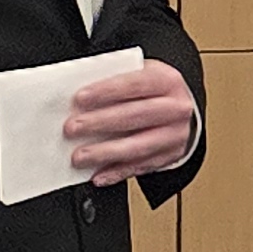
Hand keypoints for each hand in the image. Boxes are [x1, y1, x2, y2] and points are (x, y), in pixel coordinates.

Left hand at [66, 57, 197, 185]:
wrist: (181, 112)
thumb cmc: (152, 92)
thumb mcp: (141, 75)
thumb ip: (114, 81)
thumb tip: (76, 98)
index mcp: (168, 81)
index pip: (137, 84)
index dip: (107, 91)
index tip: (80, 98)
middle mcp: (176, 108)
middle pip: (138, 115)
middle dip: (101, 122)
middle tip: (72, 127)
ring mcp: (176, 134)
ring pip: (139, 146)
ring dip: (105, 152)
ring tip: (78, 156)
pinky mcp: (170, 156)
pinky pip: (141, 167)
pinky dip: (117, 172)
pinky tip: (98, 176)